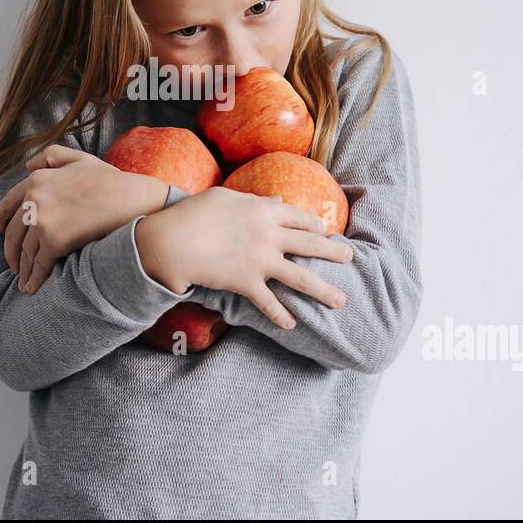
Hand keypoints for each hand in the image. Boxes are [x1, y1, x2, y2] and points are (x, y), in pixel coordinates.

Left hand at [0, 144, 168, 293]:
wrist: (130, 199)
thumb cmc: (109, 181)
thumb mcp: (79, 159)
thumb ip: (51, 156)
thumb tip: (28, 166)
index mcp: (37, 180)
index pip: (8, 205)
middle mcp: (33, 199)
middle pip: (13, 233)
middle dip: (10, 252)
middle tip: (13, 264)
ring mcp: (42, 221)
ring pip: (25, 252)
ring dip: (22, 269)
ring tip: (23, 279)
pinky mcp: (54, 241)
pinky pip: (38, 264)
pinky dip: (33, 278)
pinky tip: (31, 286)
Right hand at [135, 187, 352, 329]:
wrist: (172, 241)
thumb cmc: (194, 213)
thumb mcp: (226, 198)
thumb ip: (255, 200)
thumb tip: (276, 201)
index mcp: (264, 211)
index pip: (299, 217)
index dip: (315, 224)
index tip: (325, 230)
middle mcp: (269, 235)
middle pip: (310, 244)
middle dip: (332, 252)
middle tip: (350, 258)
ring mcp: (260, 261)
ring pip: (300, 278)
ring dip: (323, 291)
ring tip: (340, 300)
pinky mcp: (247, 283)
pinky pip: (269, 302)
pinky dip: (280, 315)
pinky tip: (292, 325)